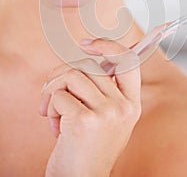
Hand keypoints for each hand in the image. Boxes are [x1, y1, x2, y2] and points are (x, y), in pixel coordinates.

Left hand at [40, 38, 140, 176]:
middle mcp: (123, 106)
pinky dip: (49, 109)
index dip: (109, 46)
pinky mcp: (85, 120)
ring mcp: (107, 112)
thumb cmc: (87, 148)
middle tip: (52, 91)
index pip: (128, 61)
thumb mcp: (105, 117)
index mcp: (131, 104)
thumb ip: (101, 89)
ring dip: (53, 92)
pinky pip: (58, 96)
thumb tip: (86, 59)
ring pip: (71, 75)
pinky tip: (56, 128)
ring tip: (53, 113)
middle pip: (88, 66)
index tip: (88, 44)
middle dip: (62, 75)